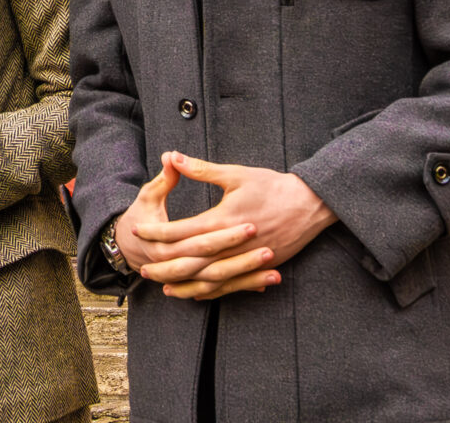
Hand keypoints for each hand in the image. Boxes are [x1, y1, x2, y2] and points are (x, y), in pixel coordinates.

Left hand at [134, 154, 335, 299]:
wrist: (311, 204)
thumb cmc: (272, 186)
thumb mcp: (235, 174)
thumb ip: (201, 170)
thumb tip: (172, 156)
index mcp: (223, 219)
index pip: (182, 230)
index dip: (158, 231)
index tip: (138, 230)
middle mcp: (233, 244)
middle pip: (191, 261)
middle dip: (165, 265)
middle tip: (142, 268)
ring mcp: (248, 259)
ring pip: (210, 279)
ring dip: (185, 284)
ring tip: (164, 287)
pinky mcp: (260, 267)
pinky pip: (231, 285)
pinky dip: (212, 291)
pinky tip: (197, 292)